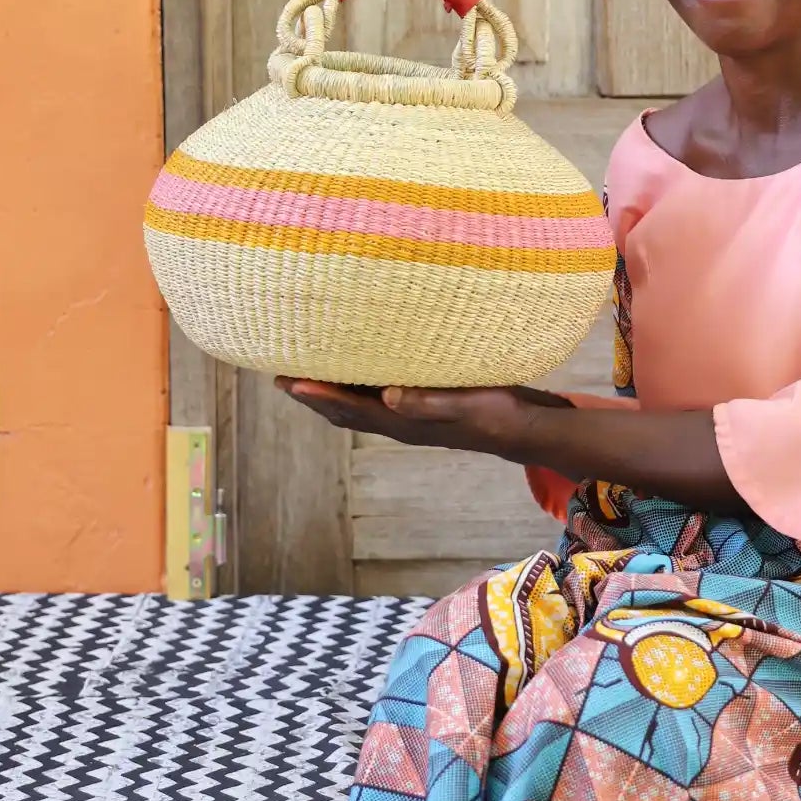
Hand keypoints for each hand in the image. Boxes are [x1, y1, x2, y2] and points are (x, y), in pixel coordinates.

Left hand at [277, 378, 536, 452]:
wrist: (523, 429)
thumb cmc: (499, 413)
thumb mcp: (467, 404)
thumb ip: (429, 403)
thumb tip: (389, 397)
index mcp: (405, 422)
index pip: (350, 408)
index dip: (318, 395)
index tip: (288, 380)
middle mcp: (400, 422)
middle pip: (343, 411)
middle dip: (311, 394)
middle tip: (277, 376)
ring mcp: (409, 416)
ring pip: (355, 406)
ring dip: (327, 392)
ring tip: (302, 374)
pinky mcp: (420, 406)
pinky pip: (374, 398)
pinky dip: (352, 387)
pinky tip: (352, 371)